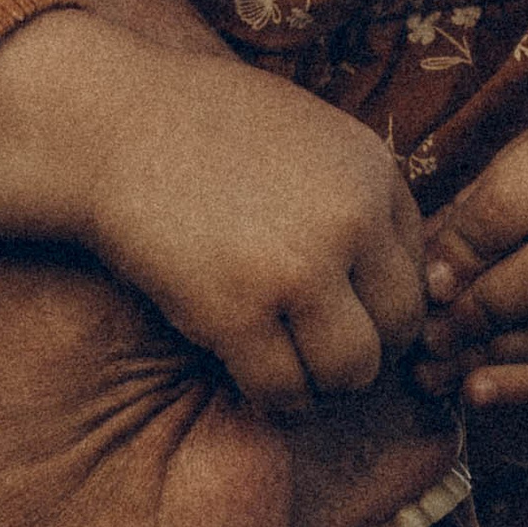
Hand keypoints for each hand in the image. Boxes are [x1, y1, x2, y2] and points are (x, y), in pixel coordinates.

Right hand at [0, 6, 424, 409]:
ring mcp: (296, 268)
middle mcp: (349, 219)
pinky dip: (274, 399)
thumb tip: (401, 277)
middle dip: (365, 353)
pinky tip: (251, 379)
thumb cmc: (201, 130)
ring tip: (292, 374)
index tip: (350, 319)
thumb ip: (358, 195)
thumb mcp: (309, 134)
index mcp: (373, 171)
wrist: (109, 127)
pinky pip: (283, 389)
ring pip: (350, 371)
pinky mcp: (237, 312)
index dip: (385, 307)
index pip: (419, 271)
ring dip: (323, 385)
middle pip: (399, 328)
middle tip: (324, 358)